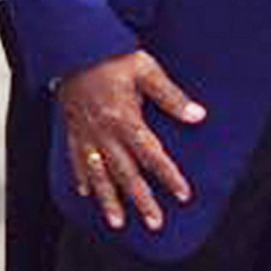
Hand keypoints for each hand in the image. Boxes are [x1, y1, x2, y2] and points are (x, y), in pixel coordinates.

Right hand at [59, 49, 205, 231]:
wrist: (73, 47)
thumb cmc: (110, 57)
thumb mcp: (145, 70)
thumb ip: (170, 96)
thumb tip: (198, 115)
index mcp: (125, 118)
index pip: (151, 154)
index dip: (168, 176)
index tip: (183, 195)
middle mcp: (105, 131)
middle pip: (125, 172)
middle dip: (141, 200)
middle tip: (155, 223)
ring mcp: (86, 133)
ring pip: (99, 173)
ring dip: (109, 200)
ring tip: (117, 222)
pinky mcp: (73, 129)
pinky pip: (76, 159)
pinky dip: (81, 178)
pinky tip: (86, 194)